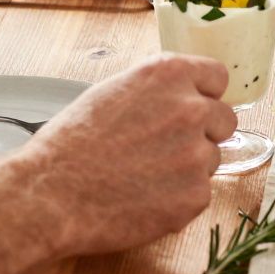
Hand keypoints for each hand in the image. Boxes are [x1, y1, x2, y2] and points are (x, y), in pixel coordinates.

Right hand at [16, 53, 236, 255]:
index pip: (218, 77)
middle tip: (165, 148)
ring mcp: (197, 153)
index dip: (204, 94)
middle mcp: (191, 108)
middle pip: (224, 119)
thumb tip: (185, 95)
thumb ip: (158, 89)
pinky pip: (200, 193)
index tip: (191, 107)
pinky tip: (144, 198)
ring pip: (211, 158)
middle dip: (203, 132)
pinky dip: (178, 199)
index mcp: (170, 74)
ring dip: (188, 167)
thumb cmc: (72, 143)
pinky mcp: (196, 195)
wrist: (50, 195)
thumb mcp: (114, 91)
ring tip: (144, 175)